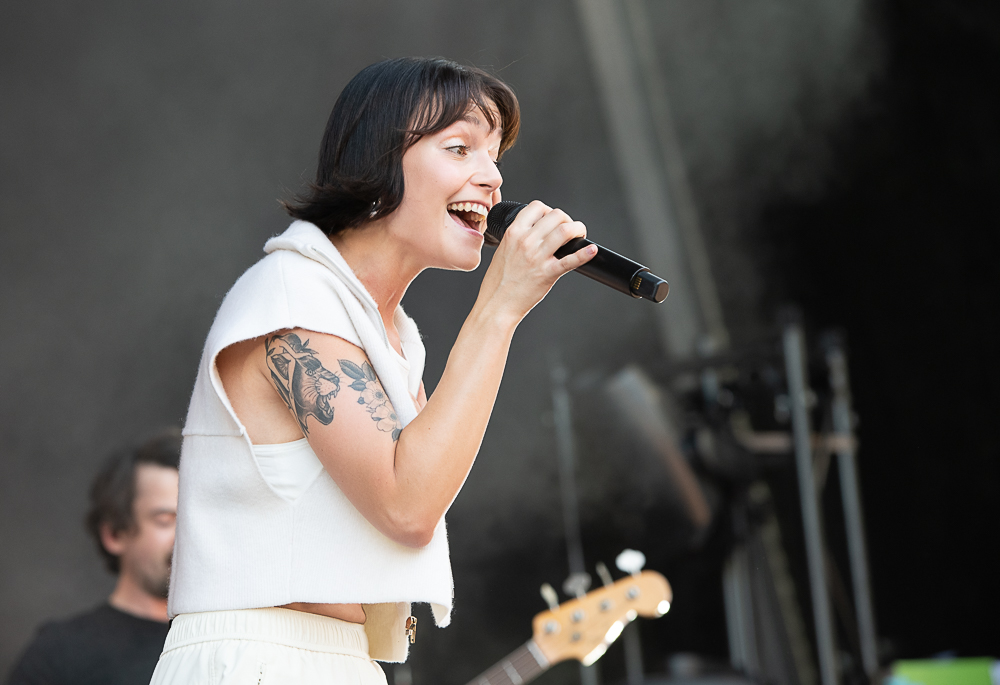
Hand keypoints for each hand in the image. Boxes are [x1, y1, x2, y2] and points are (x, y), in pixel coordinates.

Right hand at [477, 200, 597, 322]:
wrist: (496, 304)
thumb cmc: (498, 282)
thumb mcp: (504, 251)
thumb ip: (519, 238)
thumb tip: (537, 232)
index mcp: (513, 233)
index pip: (537, 207)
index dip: (549, 211)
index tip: (553, 220)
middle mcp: (526, 241)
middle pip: (556, 215)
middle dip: (567, 220)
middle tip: (570, 231)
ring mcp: (537, 257)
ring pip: (565, 230)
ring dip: (578, 230)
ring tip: (579, 236)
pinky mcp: (547, 273)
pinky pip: (570, 260)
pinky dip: (585, 254)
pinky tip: (592, 250)